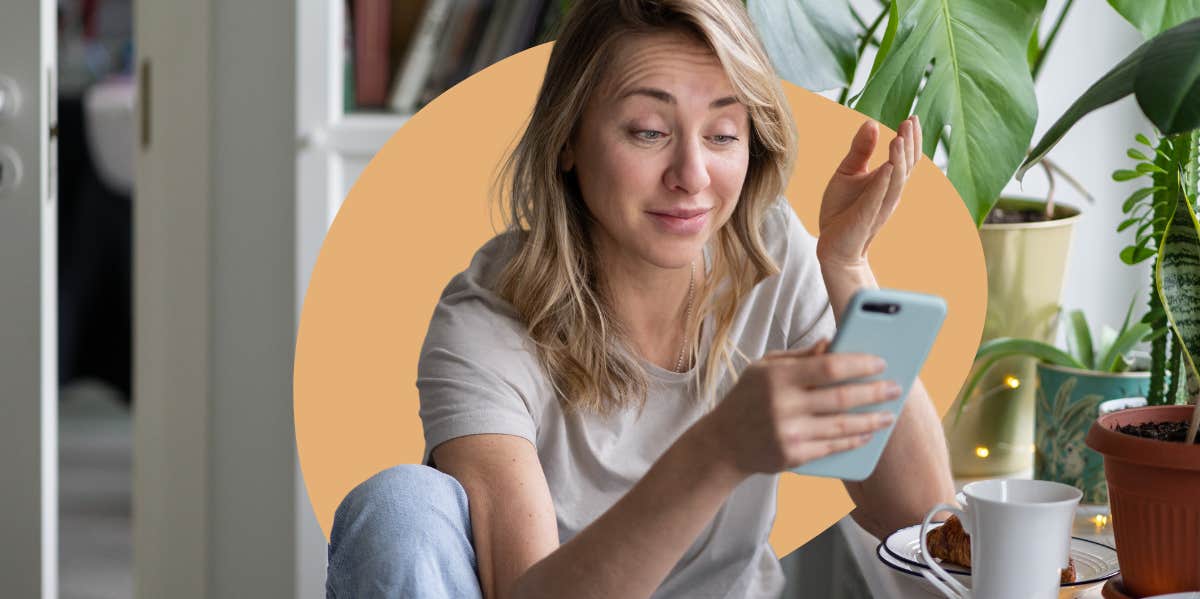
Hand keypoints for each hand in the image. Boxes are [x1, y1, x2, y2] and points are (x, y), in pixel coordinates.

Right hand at [699, 340, 901, 475]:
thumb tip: (833, 343)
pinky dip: (854, 440)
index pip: (830, 366)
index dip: (860, 364)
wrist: (722, 443)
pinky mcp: (793, 456)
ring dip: (872, 420)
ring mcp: (789, 433)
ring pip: (843, 425)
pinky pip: (833, 447)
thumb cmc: (747, 398)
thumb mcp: (764, 368)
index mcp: (777, 376)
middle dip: (875, 392)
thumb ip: (798, 357)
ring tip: (890, 414)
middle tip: (896, 388)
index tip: (881, 362)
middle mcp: (783, 405)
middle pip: (842, 397)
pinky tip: (868, 433)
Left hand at [817, 116, 921, 269]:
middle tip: (910, 121)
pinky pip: (878, 197)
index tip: (911, 117)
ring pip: (897, 180)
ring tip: (899, 137)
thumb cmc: (842, 209)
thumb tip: (872, 122)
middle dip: (910, 143)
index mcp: (887, 180)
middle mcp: (890, 192)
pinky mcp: (866, 216)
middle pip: (907, 165)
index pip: (906, 157)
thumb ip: (860, 149)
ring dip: (899, 158)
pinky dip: (884, 181)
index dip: (911, 138)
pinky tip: (886, 166)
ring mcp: (880, 205)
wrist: (833, 245)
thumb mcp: (848, 172)